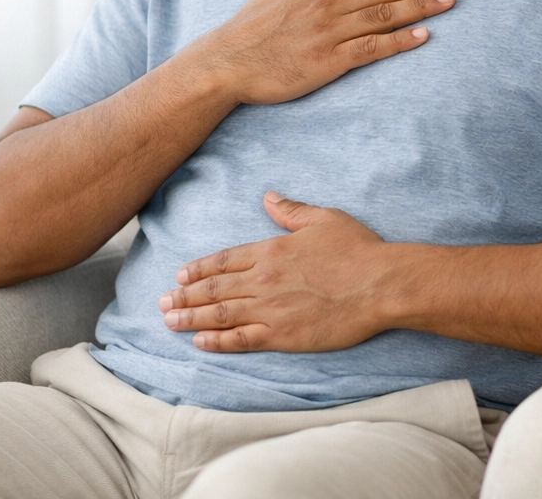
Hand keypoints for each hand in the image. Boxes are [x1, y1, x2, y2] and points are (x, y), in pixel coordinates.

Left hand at [158, 192, 390, 352]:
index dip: (199, 268)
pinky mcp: (284, 335)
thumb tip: (268, 198)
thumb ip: (291, 210)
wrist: (379, 284)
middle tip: (162, 303)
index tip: (180, 275)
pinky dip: (218, 341)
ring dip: (192, 318)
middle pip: (215, 288)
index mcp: (272, 250)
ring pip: (221, 314)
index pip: (225, 259)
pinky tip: (200, 343)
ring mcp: (272, 309)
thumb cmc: (356, 249)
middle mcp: (264, 279)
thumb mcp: (323, 219)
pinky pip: (243, 339)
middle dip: (185, 295)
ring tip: (169, 321)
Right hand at [198, 0, 460, 104]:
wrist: (226, 64)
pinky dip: (400, 41)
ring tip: (449, 1)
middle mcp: (327, 5)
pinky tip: (424, 36)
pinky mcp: (328, 62)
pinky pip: (372, 48)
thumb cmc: (248, 29)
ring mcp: (329, 33)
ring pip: (384, 15)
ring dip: (420, 7)